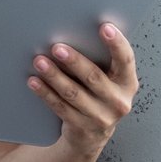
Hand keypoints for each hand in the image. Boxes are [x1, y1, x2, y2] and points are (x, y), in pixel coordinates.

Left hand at [28, 23, 138, 154]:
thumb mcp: (108, 80)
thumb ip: (101, 61)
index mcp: (127, 83)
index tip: (105, 27)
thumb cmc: (98, 96)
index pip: (126, 60)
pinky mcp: (82, 127)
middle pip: (94, 77)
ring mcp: (101, 117)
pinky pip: (60, 107)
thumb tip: (75, 31)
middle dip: (74, 61)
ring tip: (39, 61)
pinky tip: (34, 81)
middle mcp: (118, 101)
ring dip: (54, 76)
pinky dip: (45, 93)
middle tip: (57, 47)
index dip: (117, 44)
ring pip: (73, 93)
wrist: (92, 134)